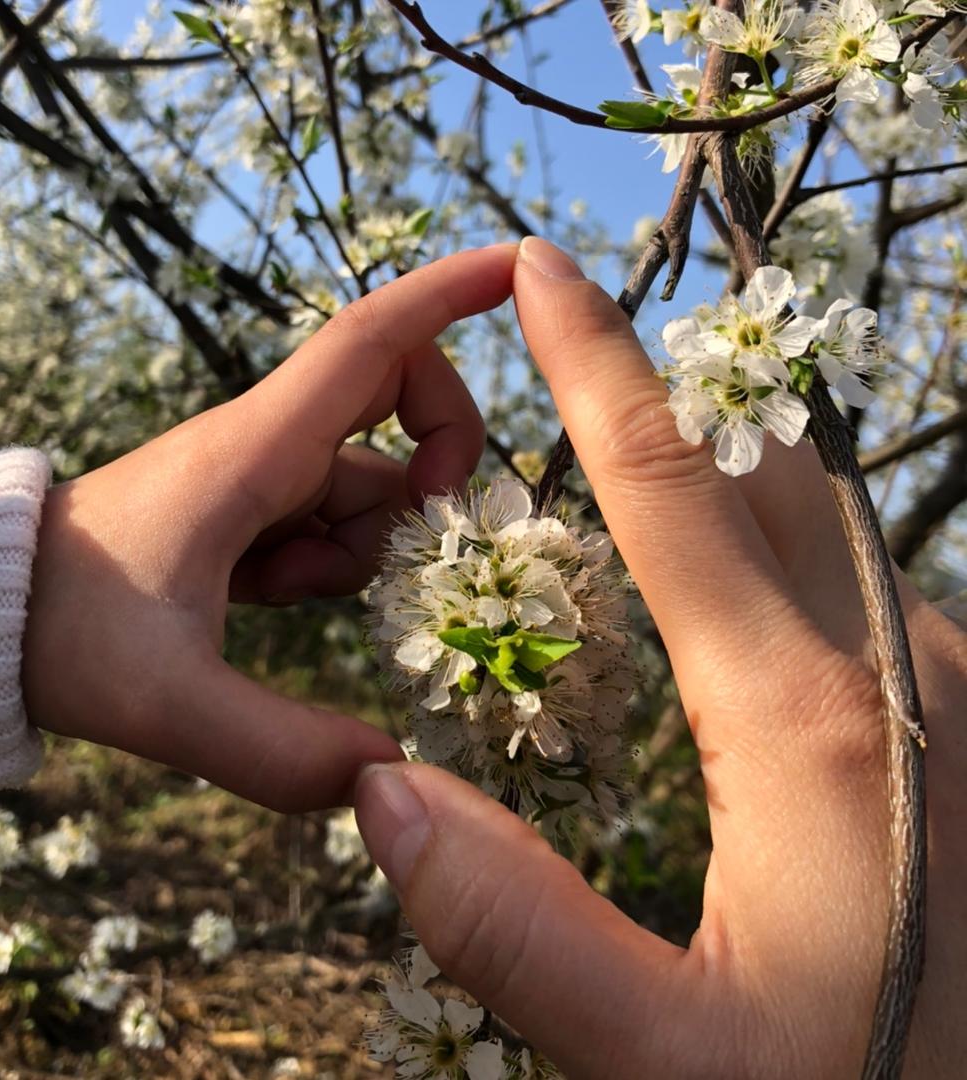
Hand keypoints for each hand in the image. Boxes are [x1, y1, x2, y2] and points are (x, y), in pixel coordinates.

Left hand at [22, 244, 516, 810]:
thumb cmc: (61, 628)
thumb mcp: (168, 702)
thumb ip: (278, 751)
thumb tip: (388, 777)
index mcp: (258, 449)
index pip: (375, 342)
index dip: (454, 295)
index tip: (524, 266)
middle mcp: (270, 445)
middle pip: (402, 408)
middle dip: (435, 474)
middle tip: (418, 554)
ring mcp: (263, 476)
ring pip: (372, 486)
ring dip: (366, 551)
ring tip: (282, 599)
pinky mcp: (252, 511)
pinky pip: (333, 523)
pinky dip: (332, 566)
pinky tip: (271, 602)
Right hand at [354, 237, 966, 1077]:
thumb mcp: (664, 1058)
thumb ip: (512, 929)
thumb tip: (380, 792)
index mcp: (800, 720)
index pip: (666, 486)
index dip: (591, 365)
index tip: (541, 269)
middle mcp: (889, 666)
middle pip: (756, 462)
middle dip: (657, 382)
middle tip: (568, 330)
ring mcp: (943, 680)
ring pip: (816, 514)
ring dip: (715, 456)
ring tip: (624, 435)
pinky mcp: (956, 712)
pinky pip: (852, 577)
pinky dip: (771, 531)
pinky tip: (724, 564)